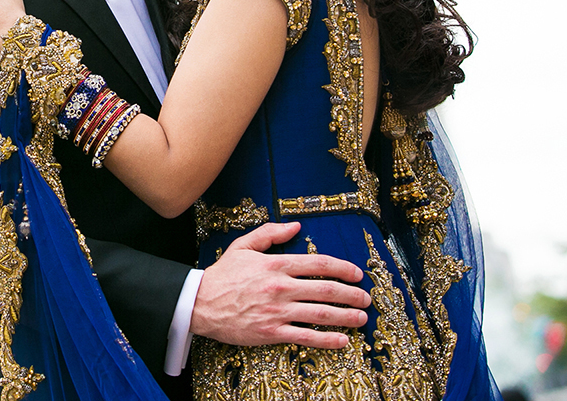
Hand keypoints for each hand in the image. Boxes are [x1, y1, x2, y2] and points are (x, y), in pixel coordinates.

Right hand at [190, 222, 370, 348]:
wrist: (200, 303)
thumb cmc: (222, 275)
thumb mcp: (243, 246)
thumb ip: (270, 234)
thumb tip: (295, 227)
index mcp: (276, 265)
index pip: (319, 264)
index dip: (343, 268)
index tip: (357, 274)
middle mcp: (281, 287)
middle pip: (327, 290)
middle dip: (352, 294)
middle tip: (366, 298)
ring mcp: (278, 311)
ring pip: (321, 314)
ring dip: (346, 316)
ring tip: (361, 318)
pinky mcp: (272, 332)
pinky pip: (306, 336)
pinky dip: (327, 339)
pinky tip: (342, 340)